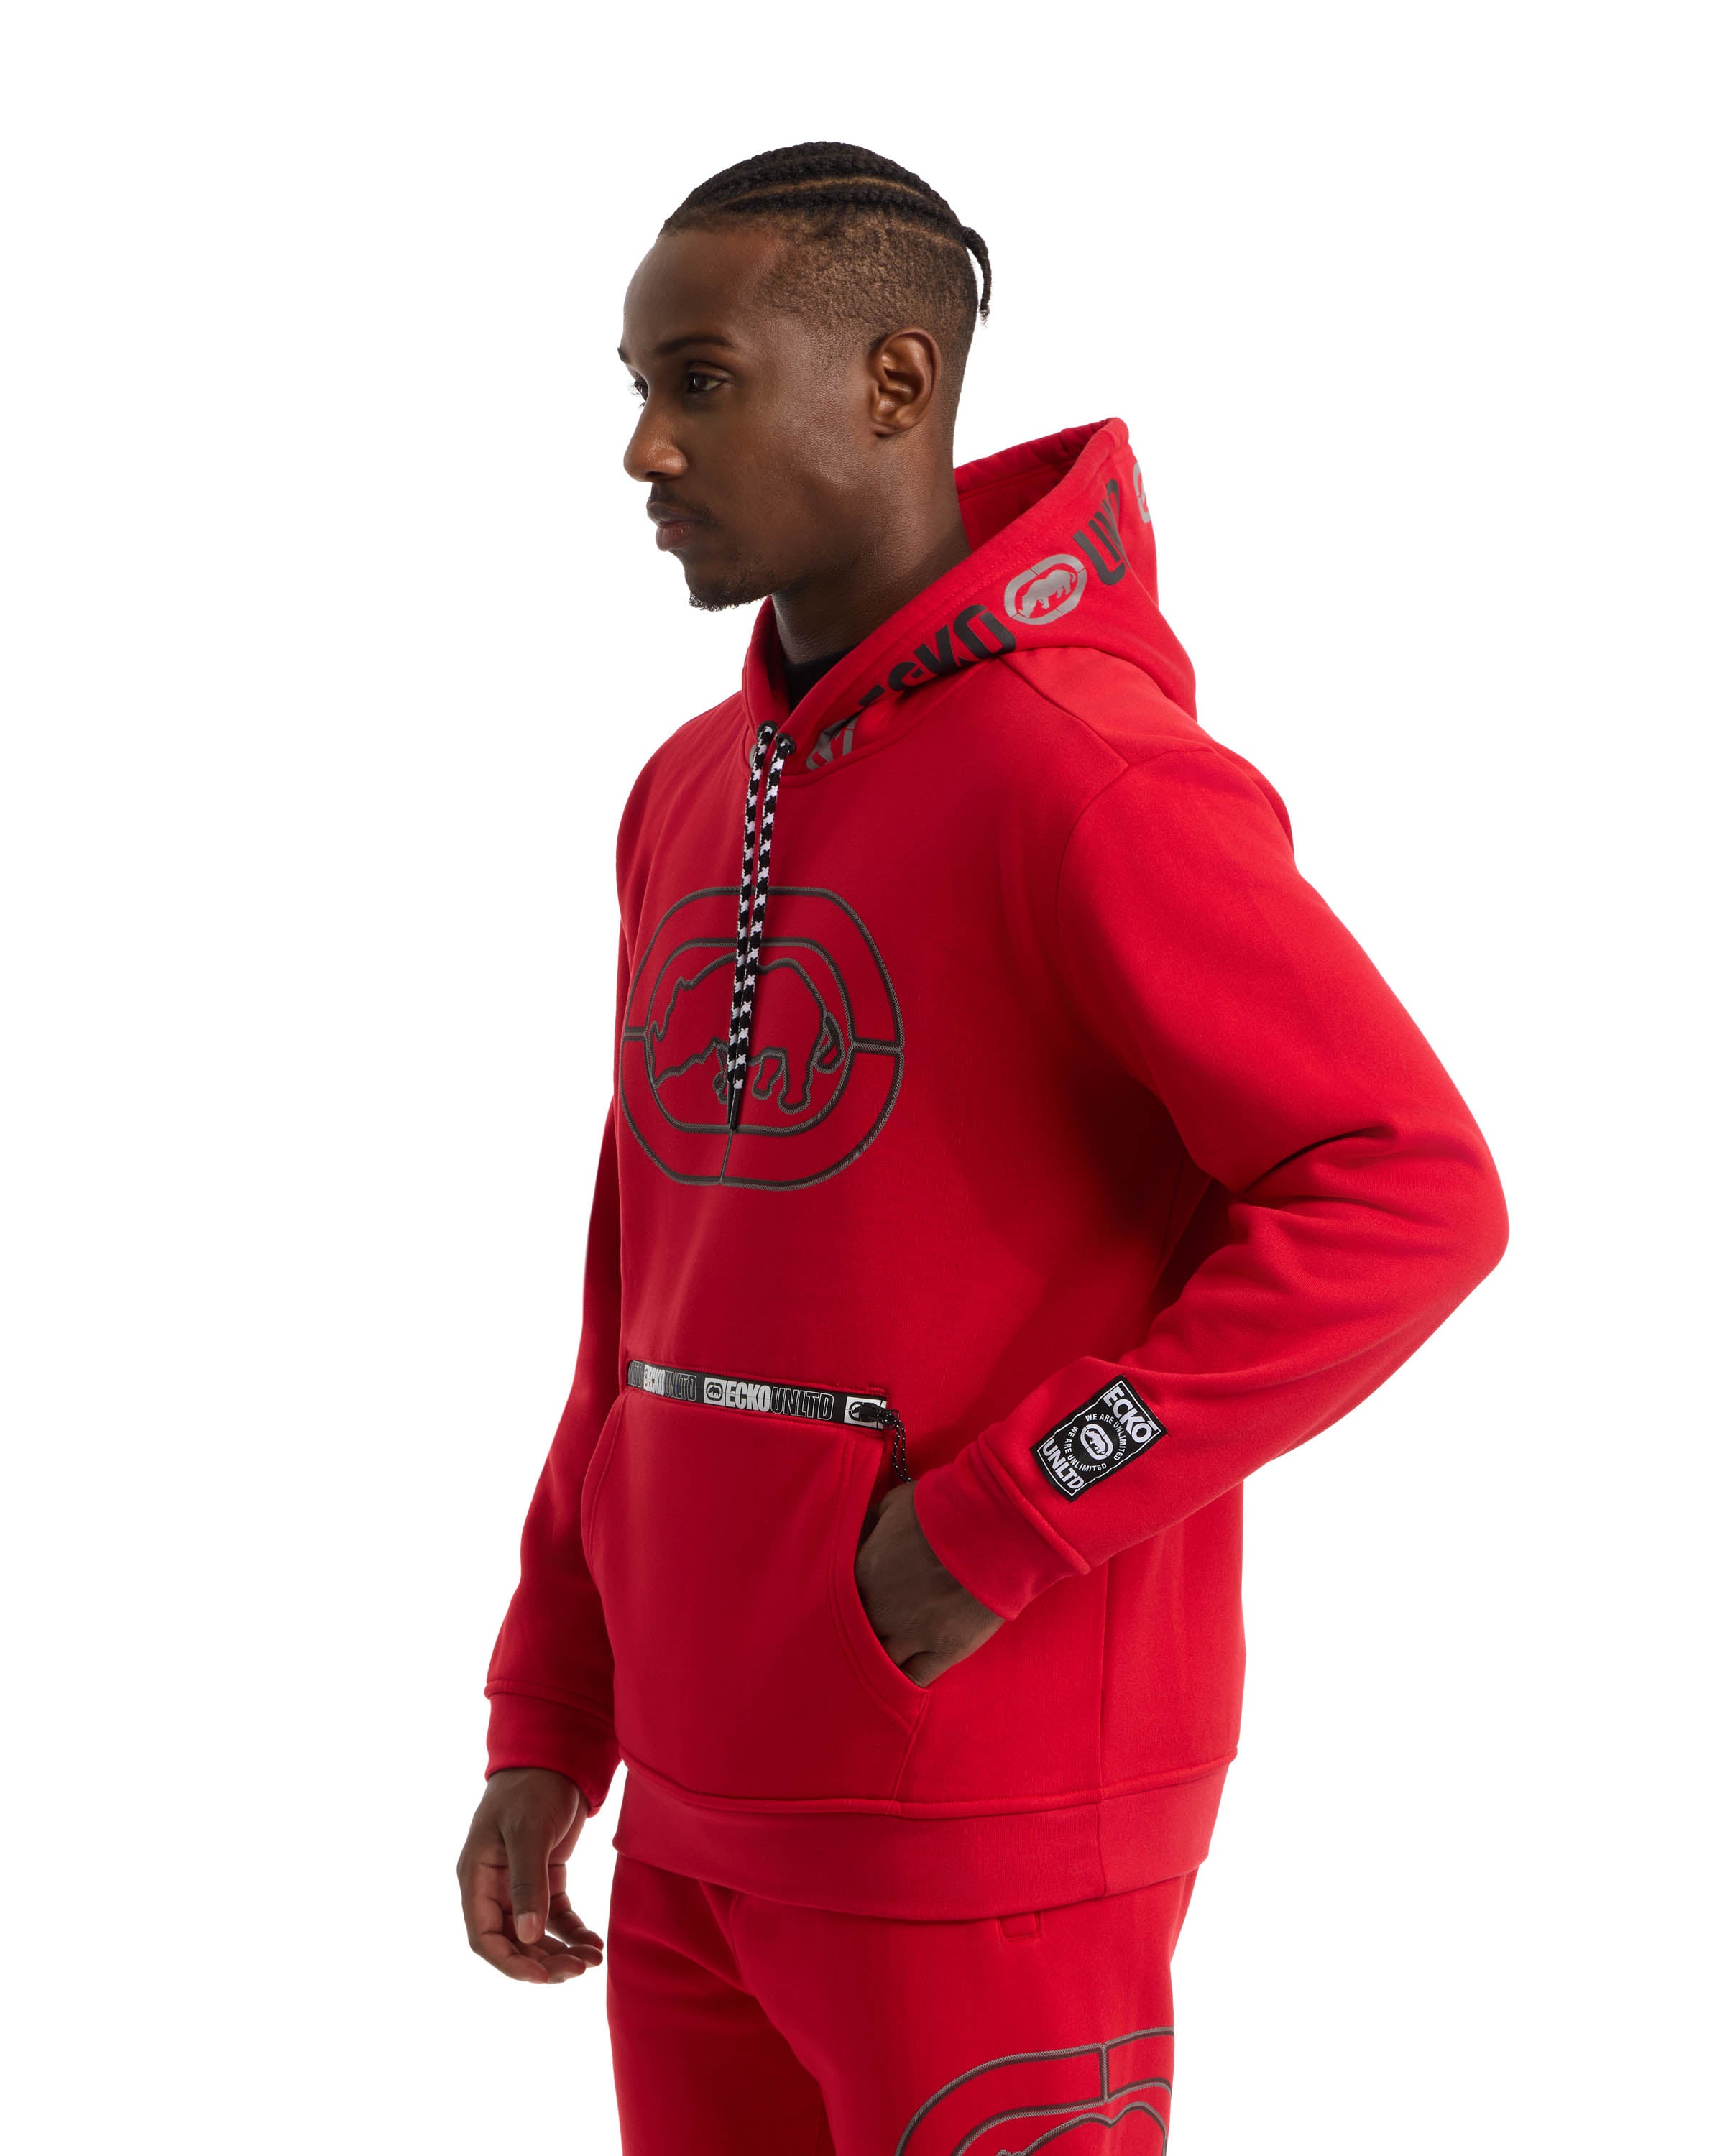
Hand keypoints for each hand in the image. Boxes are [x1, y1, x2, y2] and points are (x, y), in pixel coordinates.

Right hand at [456, 1767, 603, 1983]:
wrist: (554, 1754)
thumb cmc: (532, 1787)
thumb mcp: (528, 1832)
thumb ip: (528, 1883)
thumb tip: (527, 1937)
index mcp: (477, 1877)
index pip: (484, 1936)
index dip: (510, 1963)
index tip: (543, 1977)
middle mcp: (495, 1886)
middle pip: (512, 1941)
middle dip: (542, 1962)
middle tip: (577, 1971)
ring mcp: (519, 1884)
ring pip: (535, 1934)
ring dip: (561, 1952)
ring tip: (592, 1960)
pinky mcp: (545, 1876)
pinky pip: (556, 1915)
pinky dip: (573, 1932)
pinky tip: (594, 1943)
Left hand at [855, 1482, 1003, 1684]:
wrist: (991, 1526)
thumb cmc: (941, 1507)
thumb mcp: (892, 1504)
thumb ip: (870, 1525)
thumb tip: (859, 1536)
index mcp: (862, 1573)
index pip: (840, 1601)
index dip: (847, 1603)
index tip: (855, 1602)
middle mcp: (879, 1611)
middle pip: (856, 1636)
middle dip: (859, 1635)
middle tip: (866, 1634)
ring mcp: (911, 1635)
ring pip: (881, 1663)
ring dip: (879, 1661)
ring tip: (881, 1660)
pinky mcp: (944, 1651)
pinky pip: (916, 1678)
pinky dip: (907, 1680)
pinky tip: (904, 1678)